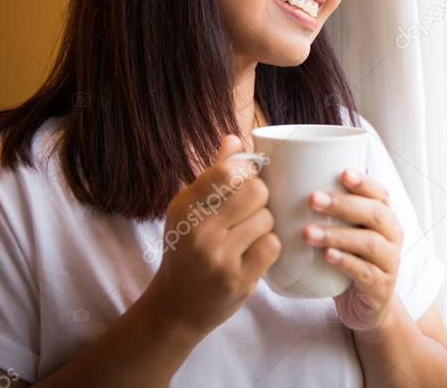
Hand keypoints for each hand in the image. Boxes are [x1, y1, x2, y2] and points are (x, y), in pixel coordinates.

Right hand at [142, 135, 280, 339]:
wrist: (175, 309)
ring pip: (267, 219)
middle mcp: (199, 230)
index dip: (247, 172)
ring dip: (265, 225)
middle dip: (261, 198)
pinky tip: (254, 252)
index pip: (228, 170)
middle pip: (256, 191)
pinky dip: (269, 247)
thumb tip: (234, 137)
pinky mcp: (238, 279)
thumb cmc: (186, 252)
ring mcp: (218, 256)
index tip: (247, 181)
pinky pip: (272, 246)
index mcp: (185, 206)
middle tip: (252, 211)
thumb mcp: (189, 211)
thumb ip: (214, 175)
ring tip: (249, 235)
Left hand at [302, 169, 403, 331]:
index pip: (380, 193)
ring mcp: (389, 262)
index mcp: (384, 217)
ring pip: (369, 243)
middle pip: (375, 214)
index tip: (343, 173)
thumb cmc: (350, 260)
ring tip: (308, 233)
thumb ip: (330, 212)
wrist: (365, 306)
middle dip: (343, 204)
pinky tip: (327, 256)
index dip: (364, 182)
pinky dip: (346, 261)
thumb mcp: (344, 232)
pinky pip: (365, 272)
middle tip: (312, 199)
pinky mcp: (380, 287)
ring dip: (337, 235)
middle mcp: (392, 236)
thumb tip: (288, 183)